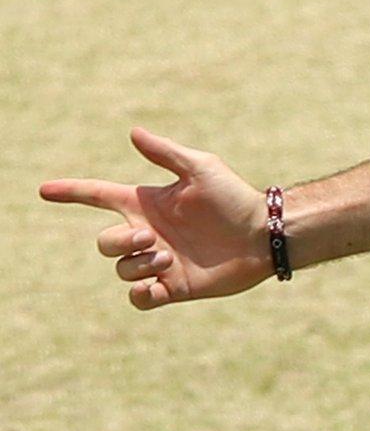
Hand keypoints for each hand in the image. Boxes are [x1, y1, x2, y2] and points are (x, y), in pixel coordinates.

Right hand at [40, 128, 272, 309]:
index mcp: (148, 204)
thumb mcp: (201, 169)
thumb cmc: (236, 198)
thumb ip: (166, 154)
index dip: (72, 192)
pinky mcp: (174, 287)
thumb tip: (133, 132)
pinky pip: (139, 298)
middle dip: (118, 241)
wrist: (265, 234)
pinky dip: (141, 294)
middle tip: (151, 238)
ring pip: (121, 269)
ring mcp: (159, 261)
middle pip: (104, 242)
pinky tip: (157, 284)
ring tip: (168, 258)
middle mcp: (149, 233)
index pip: (99, 196)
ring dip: (138, 264)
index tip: (45, 190)